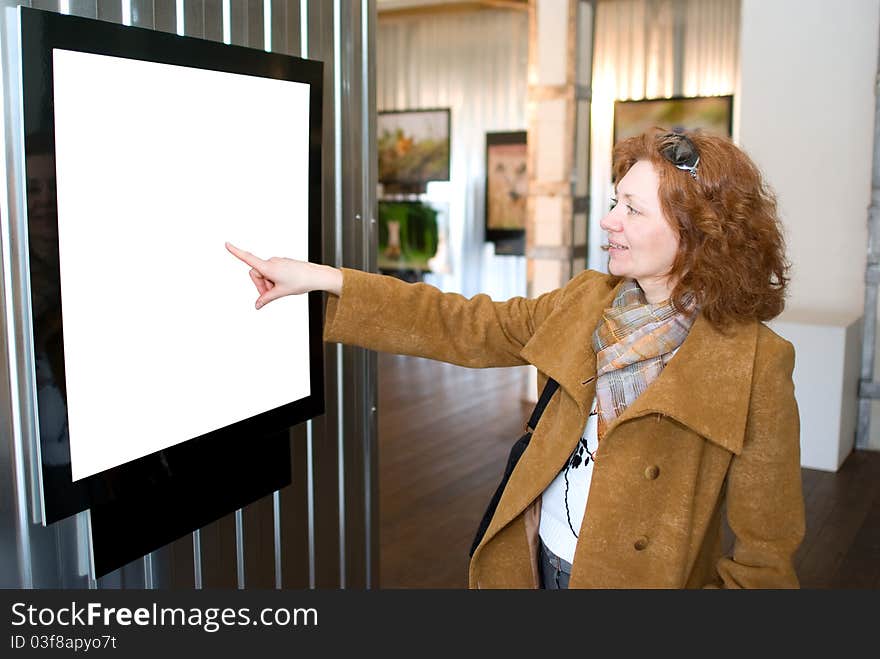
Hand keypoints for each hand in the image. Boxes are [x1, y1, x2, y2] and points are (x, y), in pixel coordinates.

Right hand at [225, 242, 340, 308]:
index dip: (236, 252)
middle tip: (270, 294)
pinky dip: (274, 280)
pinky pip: (272, 272)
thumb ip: (266, 299)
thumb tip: (257, 305)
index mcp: (268, 267)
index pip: (248, 258)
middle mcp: (271, 261)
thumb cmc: (300, 281)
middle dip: (260, 285)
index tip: (227, 244)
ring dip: (268, 283)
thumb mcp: (280, 293)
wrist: (315, 276)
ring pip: (264, 274)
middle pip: (256, 273)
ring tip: (281, 289)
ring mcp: (277, 262)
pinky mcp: (282, 263)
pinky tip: (285, 284)